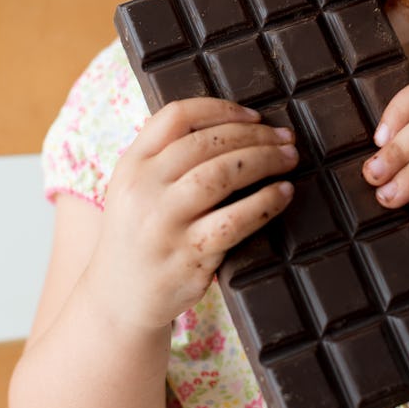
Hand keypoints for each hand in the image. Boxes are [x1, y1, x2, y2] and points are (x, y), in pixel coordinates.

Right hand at [85, 97, 296, 330]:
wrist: (119, 297)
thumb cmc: (141, 234)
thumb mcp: (137, 188)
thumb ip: (168, 156)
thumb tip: (232, 124)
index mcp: (132, 164)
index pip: (176, 116)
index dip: (221, 109)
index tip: (255, 116)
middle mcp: (144, 189)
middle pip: (206, 143)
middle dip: (255, 135)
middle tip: (286, 138)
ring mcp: (164, 224)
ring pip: (222, 175)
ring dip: (264, 161)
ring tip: (289, 159)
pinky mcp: (188, 256)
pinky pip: (234, 221)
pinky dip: (265, 203)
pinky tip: (283, 193)